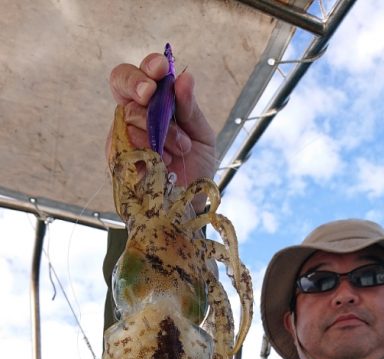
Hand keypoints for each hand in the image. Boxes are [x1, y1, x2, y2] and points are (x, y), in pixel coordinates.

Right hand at [107, 52, 216, 187]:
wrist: (190, 202)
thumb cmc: (195, 167)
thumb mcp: (201, 136)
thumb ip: (190, 108)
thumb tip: (184, 77)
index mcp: (155, 101)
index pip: (143, 72)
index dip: (149, 65)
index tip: (161, 69)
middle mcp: (135, 113)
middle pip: (121, 81)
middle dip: (136, 82)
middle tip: (150, 94)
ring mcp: (122, 134)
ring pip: (130, 114)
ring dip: (160, 130)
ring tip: (180, 149)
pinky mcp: (117, 157)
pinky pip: (125, 141)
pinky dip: (148, 151)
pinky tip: (163, 162)